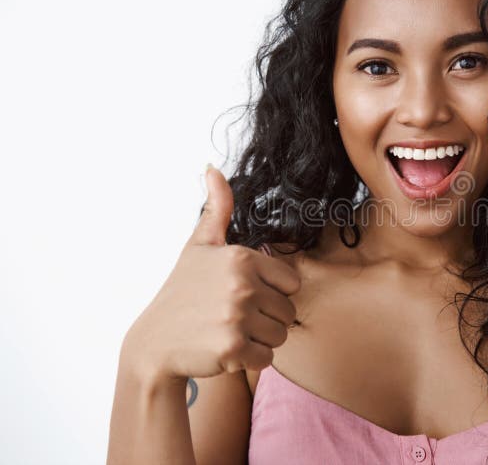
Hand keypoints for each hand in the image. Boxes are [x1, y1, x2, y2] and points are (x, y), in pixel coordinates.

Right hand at [123, 164, 300, 382]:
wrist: (154, 343)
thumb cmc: (182, 292)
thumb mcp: (199, 246)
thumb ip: (216, 209)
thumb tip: (212, 167)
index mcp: (241, 257)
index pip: (291, 283)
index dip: (271, 292)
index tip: (242, 295)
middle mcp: (242, 284)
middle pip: (288, 311)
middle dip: (266, 319)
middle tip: (233, 317)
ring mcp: (237, 316)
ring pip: (280, 335)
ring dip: (259, 340)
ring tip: (229, 332)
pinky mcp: (233, 348)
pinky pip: (267, 358)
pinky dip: (250, 360)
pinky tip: (225, 350)